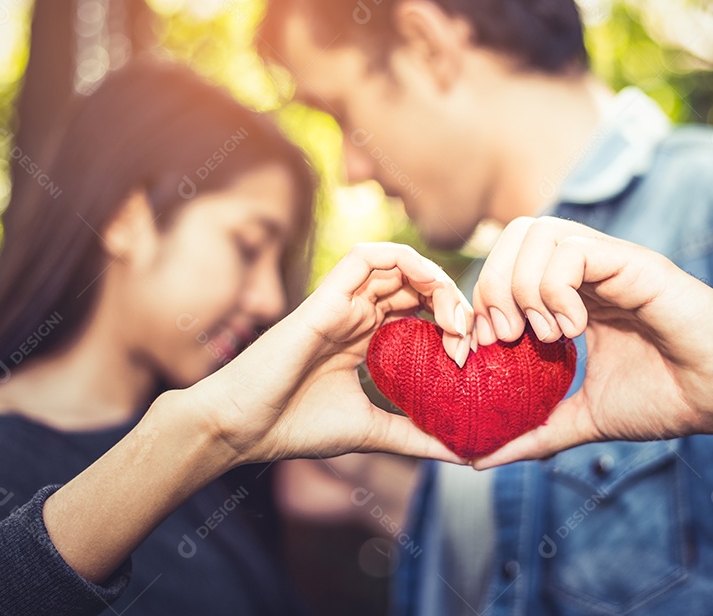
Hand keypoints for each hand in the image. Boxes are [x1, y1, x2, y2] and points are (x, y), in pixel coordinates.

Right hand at [187, 243, 473, 466]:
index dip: (453, 322)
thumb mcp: (373, 432)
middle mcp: (357, 313)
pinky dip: (404, 259)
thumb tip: (466, 455)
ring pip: (400, 264)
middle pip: (417, 283)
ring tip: (455, 318)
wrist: (242, 430)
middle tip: (469, 338)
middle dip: (454, 301)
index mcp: (367, 336)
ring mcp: (342, 302)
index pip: (421, 308)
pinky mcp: (326, 296)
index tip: (470, 358)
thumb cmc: (295, 427)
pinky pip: (366, 257)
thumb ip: (416, 437)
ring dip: (437, 280)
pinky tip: (430, 285)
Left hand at [470, 217, 712, 466]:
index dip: (482, 299)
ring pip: (540, 232)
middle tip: (507, 336)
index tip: (485, 349)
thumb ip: (535, 432)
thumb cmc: (668, 398)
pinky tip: (574, 329)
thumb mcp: (586, 417)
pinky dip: (556, 287)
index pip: (507, 261)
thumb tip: (479, 459)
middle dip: (493, 284)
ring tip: (544, 335)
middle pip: (517, 233)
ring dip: (523, 285)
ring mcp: (612, 261)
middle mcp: (589, 269)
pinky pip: (574, 250)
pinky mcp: (637, 264)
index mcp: (574, 292)